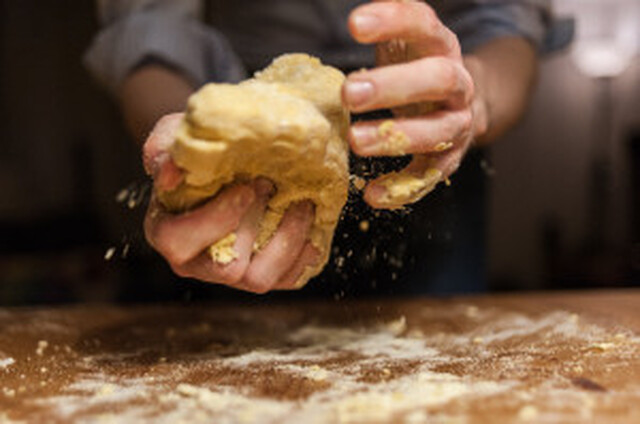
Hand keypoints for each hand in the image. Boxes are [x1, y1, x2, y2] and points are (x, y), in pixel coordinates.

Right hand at [142, 114, 319, 292]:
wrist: (238, 159)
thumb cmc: (203, 150)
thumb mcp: (176, 135)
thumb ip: (165, 149)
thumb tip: (169, 174)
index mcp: (167, 233)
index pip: (179, 242)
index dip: (216, 218)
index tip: (245, 186)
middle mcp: (198, 263)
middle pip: (228, 268)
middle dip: (256, 224)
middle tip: (271, 185)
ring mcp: (233, 274)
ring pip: (261, 279)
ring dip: (287, 238)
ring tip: (300, 202)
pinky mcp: (266, 275)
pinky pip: (289, 278)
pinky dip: (305, 251)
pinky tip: (312, 220)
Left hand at [343, 0, 488, 208]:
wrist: (459, 103)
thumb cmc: (416, 68)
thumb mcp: (404, 41)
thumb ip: (386, 24)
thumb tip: (363, 9)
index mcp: (442, 47)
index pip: (423, 25)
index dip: (393, 21)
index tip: (354, 24)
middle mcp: (458, 83)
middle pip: (438, 79)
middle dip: (394, 86)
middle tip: (349, 94)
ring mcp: (457, 123)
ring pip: (437, 132)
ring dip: (396, 137)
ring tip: (355, 140)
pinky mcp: (448, 159)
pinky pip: (429, 175)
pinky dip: (401, 188)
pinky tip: (371, 194)